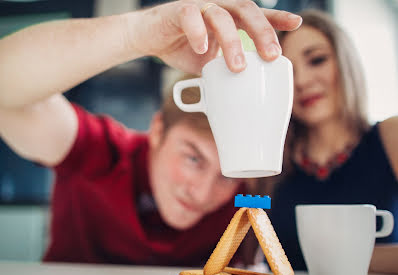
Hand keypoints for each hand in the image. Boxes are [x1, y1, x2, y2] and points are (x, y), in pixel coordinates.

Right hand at [127, 0, 301, 73]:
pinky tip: (204, 49)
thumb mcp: (210, 62)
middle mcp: (217, 7)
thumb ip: (225, 71)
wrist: (147, 37)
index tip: (296, 23)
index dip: (276, 17)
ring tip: (238, 66)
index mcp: (228, 18)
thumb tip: (242, 97)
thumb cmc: (181, 47)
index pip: (256, 14)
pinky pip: (191, 16)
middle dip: (262, 32)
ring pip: (221, 15)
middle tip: (271, 56)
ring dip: (232, 41)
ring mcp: (198, 6)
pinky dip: (199, 33)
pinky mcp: (177, 10)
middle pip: (246, 10)